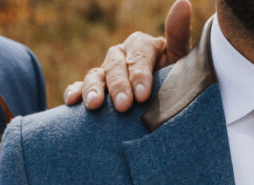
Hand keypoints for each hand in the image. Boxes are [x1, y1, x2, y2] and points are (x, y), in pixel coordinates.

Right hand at [63, 0, 193, 110]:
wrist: (169, 103)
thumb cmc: (178, 80)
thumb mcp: (182, 58)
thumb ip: (179, 33)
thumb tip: (182, 3)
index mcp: (142, 46)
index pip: (138, 55)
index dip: (139, 74)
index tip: (143, 94)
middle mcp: (121, 55)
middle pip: (115, 65)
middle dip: (118, 86)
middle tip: (123, 106)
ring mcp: (107, 72)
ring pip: (96, 75)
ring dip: (93, 88)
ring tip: (94, 105)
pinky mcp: (96, 89)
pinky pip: (80, 87)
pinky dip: (75, 92)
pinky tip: (72, 101)